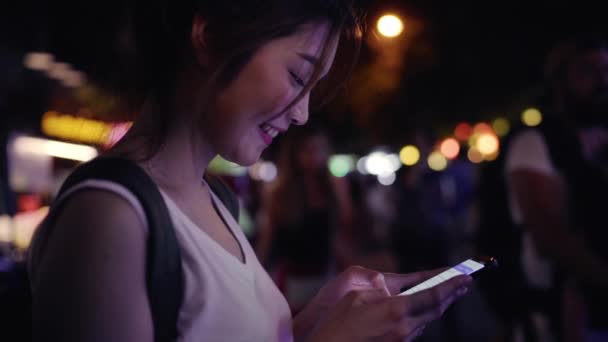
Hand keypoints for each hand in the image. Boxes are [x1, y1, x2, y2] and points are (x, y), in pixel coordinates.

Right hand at [308, 270, 470, 341]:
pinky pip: (415, 330)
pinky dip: (424, 317)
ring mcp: (401, 341)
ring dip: (439, 306)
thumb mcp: (355, 298)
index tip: (465, 278)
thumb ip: (379, 293)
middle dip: (452, 295)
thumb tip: (392, 293)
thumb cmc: (336, 326)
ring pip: (427, 321)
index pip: (432, 296)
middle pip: (435, 309)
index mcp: (395, 310)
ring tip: (450, 294)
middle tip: (465, 284)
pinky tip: (424, 311)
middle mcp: (403, 328)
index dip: (451, 286)